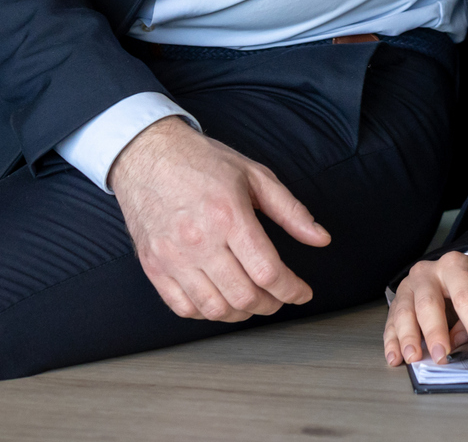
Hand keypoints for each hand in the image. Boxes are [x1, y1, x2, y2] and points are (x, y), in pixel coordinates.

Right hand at [107, 116, 330, 321]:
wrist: (147, 154)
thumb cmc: (202, 162)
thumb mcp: (255, 175)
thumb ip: (291, 211)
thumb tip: (320, 238)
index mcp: (229, 216)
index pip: (267, 271)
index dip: (291, 290)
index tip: (301, 293)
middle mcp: (199, 241)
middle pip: (244, 296)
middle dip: (271, 304)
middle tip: (278, 296)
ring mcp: (173, 257)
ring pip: (214, 309)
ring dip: (241, 313)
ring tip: (252, 300)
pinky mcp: (154, 266)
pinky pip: (183, 307)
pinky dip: (207, 313)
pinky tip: (220, 299)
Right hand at [382, 251, 467, 366]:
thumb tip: (458, 340)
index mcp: (457, 266)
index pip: (466, 297)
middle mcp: (429, 272)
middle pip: (428, 302)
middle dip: (434, 332)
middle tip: (441, 356)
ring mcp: (411, 285)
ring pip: (404, 312)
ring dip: (408, 338)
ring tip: (414, 358)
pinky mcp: (399, 300)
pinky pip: (392, 322)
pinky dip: (392, 342)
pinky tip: (395, 357)